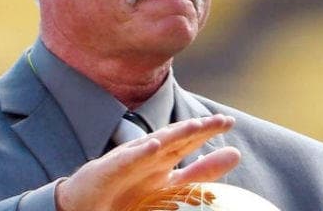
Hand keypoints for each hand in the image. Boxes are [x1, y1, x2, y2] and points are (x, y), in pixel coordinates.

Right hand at [55, 114, 239, 210]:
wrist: (86, 204)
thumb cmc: (126, 194)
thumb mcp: (170, 185)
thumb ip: (201, 173)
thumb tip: (236, 153)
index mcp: (162, 161)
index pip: (188, 142)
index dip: (207, 131)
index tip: (229, 122)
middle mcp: (147, 157)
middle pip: (176, 139)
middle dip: (198, 129)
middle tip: (221, 120)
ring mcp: (128, 161)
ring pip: (154, 145)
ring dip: (174, 134)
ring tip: (195, 127)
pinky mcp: (109, 170)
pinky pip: (126, 160)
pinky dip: (140, 152)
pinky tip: (155, 145)